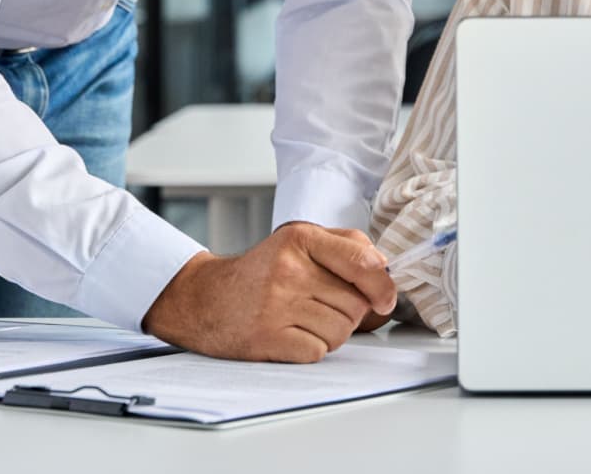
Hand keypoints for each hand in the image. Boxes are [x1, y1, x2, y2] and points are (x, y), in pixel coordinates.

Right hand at [142, 222, 397, 362]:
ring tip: (304, 319)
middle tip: (320, 305)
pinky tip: (292, 334)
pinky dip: (312, 348)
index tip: (385, 299)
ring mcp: (276, 305)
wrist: (205, 299)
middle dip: (348, 311)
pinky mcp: (267, 338)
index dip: (383, 286)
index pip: (362, 263)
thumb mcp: (298, 241)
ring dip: (331, 332)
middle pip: (355, 304)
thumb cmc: (261, 272)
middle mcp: (288, 270)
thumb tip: (384, 268)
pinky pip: (318, 351)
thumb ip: (345, 244)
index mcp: (300, 239)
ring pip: (341, 331)